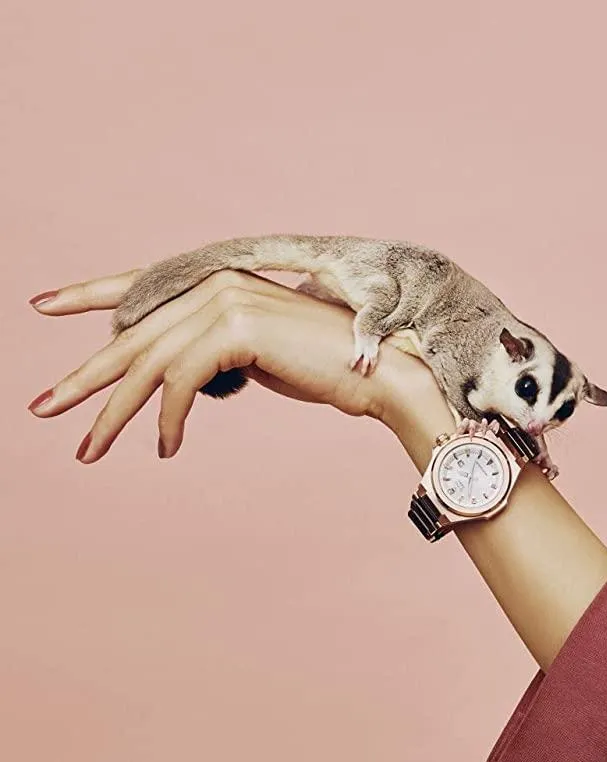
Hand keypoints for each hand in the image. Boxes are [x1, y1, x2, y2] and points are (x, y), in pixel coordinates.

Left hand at [27, 268, 450, 463]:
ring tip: (89, 450)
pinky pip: (180, 382)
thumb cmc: (322, 366)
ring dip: (114, 414)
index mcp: (220, 281)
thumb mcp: (255, 354)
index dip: (91, 294)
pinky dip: (168, 421)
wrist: (378, 371)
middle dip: (85, 378)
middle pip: (133, 335)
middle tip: (43, 409)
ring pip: (148, 363)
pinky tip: (167, 449)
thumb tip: (174, 375)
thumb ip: (212, 350)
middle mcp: (217, 283)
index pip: (141, 285)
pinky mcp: (237, 330)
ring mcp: (226, 301)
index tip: (45, 304)